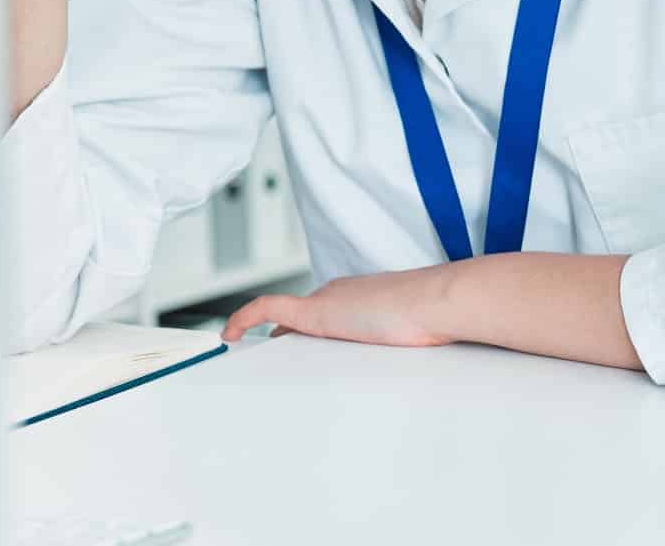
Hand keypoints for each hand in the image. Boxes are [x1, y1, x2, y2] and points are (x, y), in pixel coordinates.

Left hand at [223, 265, 455, 347]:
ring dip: (270, 345)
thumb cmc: (432, 320)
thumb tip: (403, 365)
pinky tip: (230, 337)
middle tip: (268, 369)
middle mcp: (338, 295)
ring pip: (285, 323)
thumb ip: (397, 341)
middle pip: (299, 321)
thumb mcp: (410, 334)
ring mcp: (326, 301)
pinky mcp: (315, 312)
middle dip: (284, 344)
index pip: (323, 315)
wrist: (435, 304)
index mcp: (360, 298)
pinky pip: (267, 309)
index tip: (297, 352)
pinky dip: (244, 319)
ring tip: (251, 365)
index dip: (304, 334)